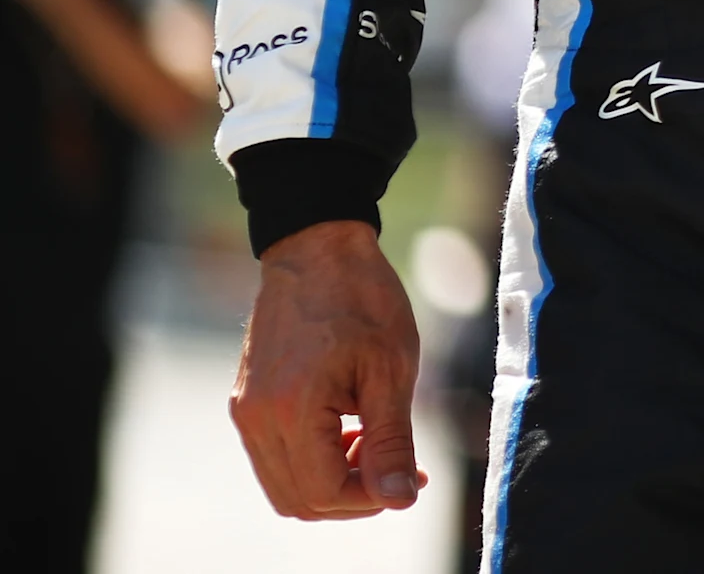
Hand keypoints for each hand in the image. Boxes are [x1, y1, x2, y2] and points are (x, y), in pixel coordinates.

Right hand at [231, 221, 427, 519]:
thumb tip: (400, 498)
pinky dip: (313, 461)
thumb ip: (391, 440)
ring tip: (376, 445)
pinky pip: (275, 456)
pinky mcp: (247, 402)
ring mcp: (246, 411)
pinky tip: (350, 429)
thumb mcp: (391, 369)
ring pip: (284, 484)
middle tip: (400, 469)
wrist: (317, 250)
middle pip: (297, 500)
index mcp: (290, 410)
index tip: (411, 476)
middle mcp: (256, 418)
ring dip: (332, 481)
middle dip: (352, 497)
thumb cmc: (362, 300)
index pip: (322, 493)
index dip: (370, 498)